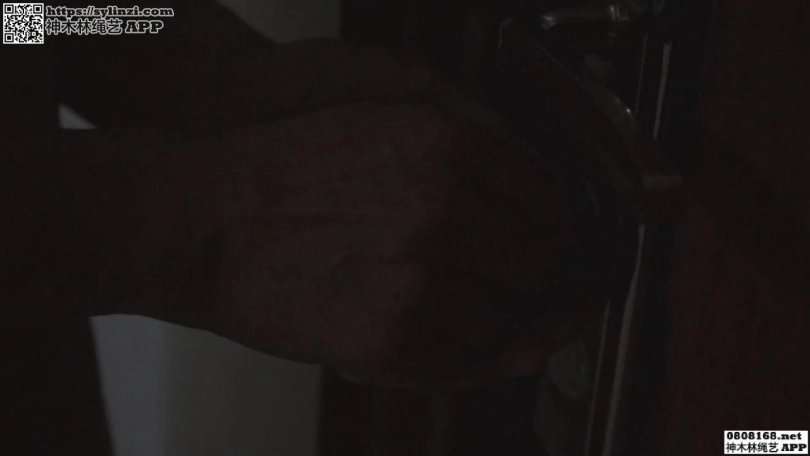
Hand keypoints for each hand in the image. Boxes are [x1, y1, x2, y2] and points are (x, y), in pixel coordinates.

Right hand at [186, 95, 592, 389]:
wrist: (203, 222)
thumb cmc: (285, 172)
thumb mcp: (387, 122)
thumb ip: (480, 154)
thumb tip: (555, 208)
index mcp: (443, 143)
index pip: (554, 197)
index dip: (564, 227)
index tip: (559, 242)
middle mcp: (438, 208)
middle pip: (546, 259)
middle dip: (545, 274)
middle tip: (527, 282)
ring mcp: (415, 278)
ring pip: (515, 317)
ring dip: (507, 318)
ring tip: (465, 305)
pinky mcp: (387, 341)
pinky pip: (470, 361)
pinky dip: (478, 355)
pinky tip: (452, 334)